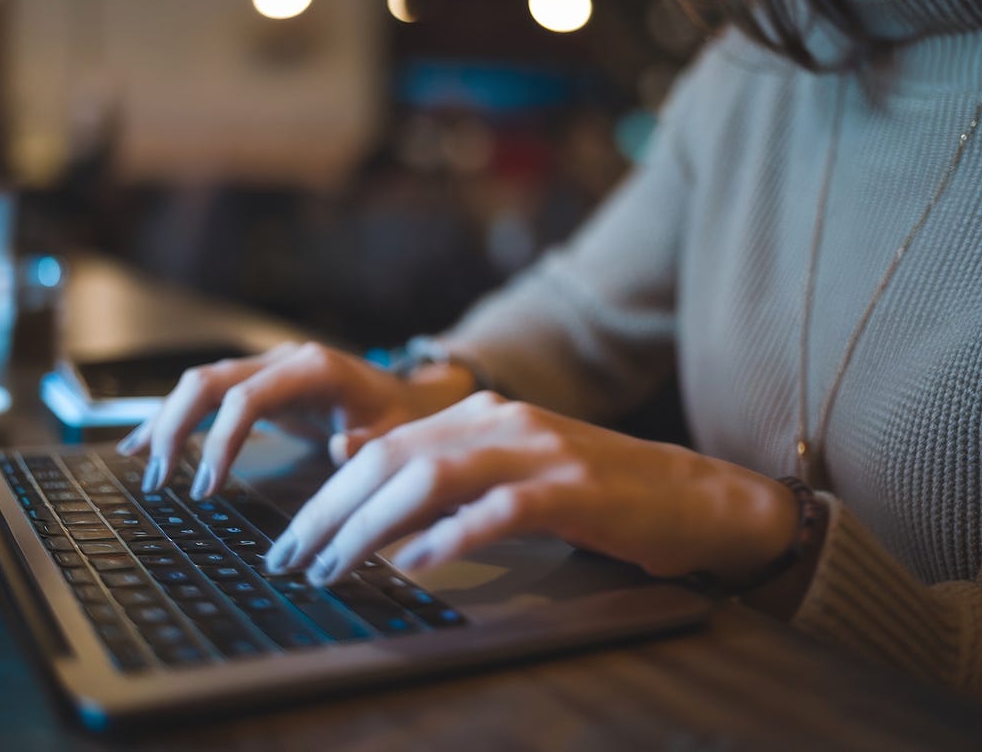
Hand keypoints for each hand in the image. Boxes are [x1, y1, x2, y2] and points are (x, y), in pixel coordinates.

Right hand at [116, 341, 474, 497]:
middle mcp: (283, 359)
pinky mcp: (258, 383)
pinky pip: (206, 394)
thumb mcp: (395, 435)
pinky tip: (141, 443)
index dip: (220, 440)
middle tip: (158, 480)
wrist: (409, 395)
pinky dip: (173, 417)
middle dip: (175, 427)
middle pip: (209, 381)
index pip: (248, 397)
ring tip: (143, 466)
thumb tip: (340, 447)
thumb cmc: (400, 418)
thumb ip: (367, 443)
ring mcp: (267, 367)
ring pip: (200, 383)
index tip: (205, 489)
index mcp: (313, 369)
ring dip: (166, 422)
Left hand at [263, 391, 798, 588]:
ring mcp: (538, 452)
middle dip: (331, 512)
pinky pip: (500, 510)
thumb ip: (432, 459)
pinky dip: (454, 535)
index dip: (325, 494)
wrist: (691, 493)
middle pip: (392, 459)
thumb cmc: (593, 490)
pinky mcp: (573, 491)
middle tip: (293, 561)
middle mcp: (501, 421)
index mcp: (479, 413)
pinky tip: (421, 563)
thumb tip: (344, 455)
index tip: (291, 540)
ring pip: (432, 478)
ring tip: (335, 567)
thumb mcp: (504, 463)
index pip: (380, 447)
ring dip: (372, 527)